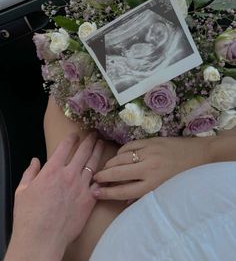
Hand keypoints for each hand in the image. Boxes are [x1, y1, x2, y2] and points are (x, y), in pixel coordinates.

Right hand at [7, 132, 103, 260]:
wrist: (42, 238)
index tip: (75, 134)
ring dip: (98, 151)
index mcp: (52, 170)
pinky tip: (107, 169)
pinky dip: (104, 175)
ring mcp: (81, 186)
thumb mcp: (22, 191)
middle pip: (83, 151)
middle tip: (94, 133)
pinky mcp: (90, 199)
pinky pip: (99, 184)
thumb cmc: (28, 216)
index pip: (65, 147)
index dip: (71, 138)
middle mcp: (69, 174)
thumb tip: (35, 160)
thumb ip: (30, 173)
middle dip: (89, 140)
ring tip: (101, 143)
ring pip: (93, 163)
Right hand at [93, 136, 211, 200]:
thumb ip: (145, 195)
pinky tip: (119, 156)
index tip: (95, 192)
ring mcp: (148, 153)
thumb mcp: (166, 190)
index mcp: (153, 185)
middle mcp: (148, 169)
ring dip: (109, 164)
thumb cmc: (184, 176)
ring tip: (105, 168)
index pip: (123, 191)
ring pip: (120, 158)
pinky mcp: (150, 141)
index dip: (107, 192)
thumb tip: (125, 202)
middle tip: (94, 178)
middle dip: (102, 176)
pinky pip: (129, 146)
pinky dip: (121, 152)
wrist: (200, 154)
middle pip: (117, 173)